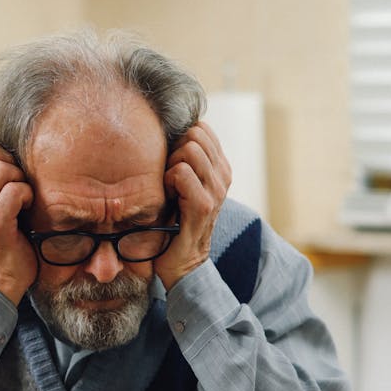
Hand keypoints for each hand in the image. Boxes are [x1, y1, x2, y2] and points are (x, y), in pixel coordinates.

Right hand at [0, 138, 36, 304]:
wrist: (0, 273)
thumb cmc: (0, 228)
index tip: (5, 173)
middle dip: (12, 164)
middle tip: (15, 186)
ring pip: (4, 168)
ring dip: (20, 180)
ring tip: (19, 198)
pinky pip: (15, 190)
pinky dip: (27, 195)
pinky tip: (25, 208)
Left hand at [154, 122, 231, 290]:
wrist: (181, 262)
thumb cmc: (174, 219)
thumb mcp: (183, 184)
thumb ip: (183, 158)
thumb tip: (167, 130)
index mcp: (220, 167)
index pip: (201, 128)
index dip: (180, 139)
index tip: (171, 162)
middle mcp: (223, 175)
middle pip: (194, 134)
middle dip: (174, 149)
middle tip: (167, 176)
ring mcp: (217, 190)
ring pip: (189, 150)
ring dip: (170, 166)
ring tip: (168, 188)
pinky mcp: (204, 205)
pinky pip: (181, 172)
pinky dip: (168, 181)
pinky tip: (168, 198)